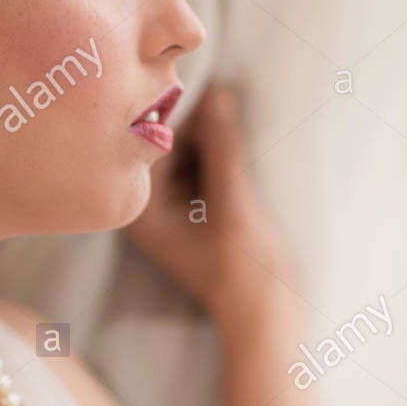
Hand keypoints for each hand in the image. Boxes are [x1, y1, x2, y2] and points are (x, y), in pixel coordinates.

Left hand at [123, 82, 297, 332]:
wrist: (264, 312)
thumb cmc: (241, 268)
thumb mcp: (232, 201)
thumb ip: (222, 147)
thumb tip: (218, 93)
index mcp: (142, 212)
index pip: (151, 146)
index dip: (180, 116)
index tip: (209, 92)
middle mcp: (147, 209)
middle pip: (164, 147)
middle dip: (195, 125)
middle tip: (225, 96)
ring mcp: (170, 211)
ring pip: (183, 155)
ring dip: (208, 136)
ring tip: (232, 112)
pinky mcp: (193, 212)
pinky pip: (197, 169)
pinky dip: (215, 153)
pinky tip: (233, 137)